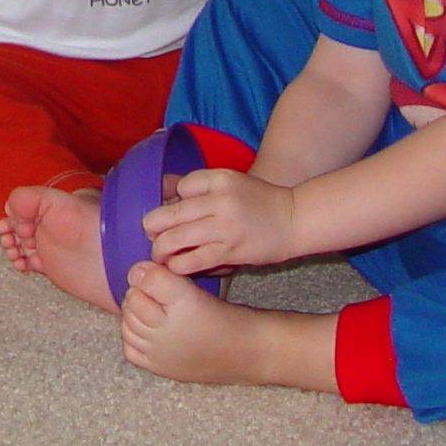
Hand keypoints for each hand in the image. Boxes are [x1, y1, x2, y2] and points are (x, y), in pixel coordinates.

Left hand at [142, 167, 300, 274]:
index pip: (180, 187)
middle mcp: (220, 200)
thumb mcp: (231, 182)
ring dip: (159, 250)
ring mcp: (223, 227)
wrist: (295, 220)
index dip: (172, 200)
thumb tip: (163, 190)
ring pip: (174, 239)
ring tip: (159, 254)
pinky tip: (176, 266)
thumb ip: (200, 186)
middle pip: (168, 214)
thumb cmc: (260, 202)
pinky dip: (177, 265)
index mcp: (220, 179)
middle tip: (150, 235)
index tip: (172, 213)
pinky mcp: (228, 251)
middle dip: (151, 228)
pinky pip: (191, 260)